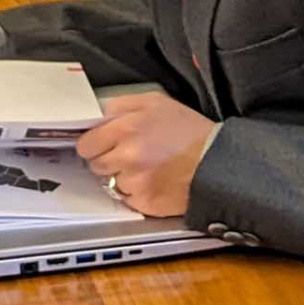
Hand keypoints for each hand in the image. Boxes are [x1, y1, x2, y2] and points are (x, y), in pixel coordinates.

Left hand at [77, 93, 215, 217]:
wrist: (216, 161)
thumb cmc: (188, 130)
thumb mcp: (157, 102)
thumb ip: (122, 106)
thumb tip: (97, 118)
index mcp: (127, 126)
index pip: (87, 143)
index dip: (96, 143)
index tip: (105, 144)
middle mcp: (127, 154)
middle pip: (95, 164)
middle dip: (110, 160)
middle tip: (131, 154)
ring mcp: (133, 181)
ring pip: (111, 182)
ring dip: (124, 176)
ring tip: (149, 168)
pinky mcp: (142, 202)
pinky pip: (127, 198)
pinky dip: (137, 192)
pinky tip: (155, 181)